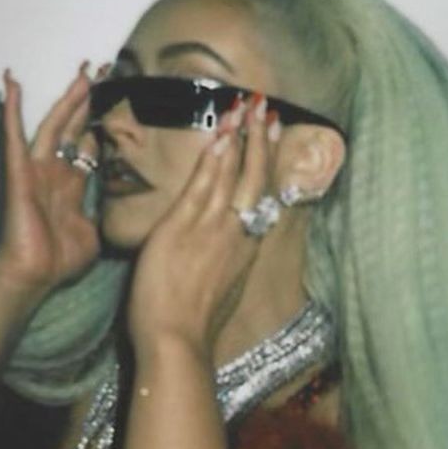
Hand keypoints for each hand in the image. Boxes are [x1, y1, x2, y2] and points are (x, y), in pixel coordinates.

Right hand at [0, 62, 108, 298]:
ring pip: (55, 124)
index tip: (125, 100)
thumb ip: (103, 214)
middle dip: (92, 99)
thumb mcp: (94, 233)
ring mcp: (37, 169)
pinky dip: (12, 111)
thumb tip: (120, 208)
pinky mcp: (19, 172)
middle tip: (108, 70)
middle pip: (77, 126)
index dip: (107, 121)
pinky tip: (12, 84)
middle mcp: (56, 170)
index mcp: (73, 183)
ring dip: (68, 97)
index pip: (94, 143)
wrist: (35, 275)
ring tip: (83, 71)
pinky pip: (13, 137)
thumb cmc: (59, 259)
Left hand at [127, 93, 279, 356]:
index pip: (261, 199)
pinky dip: (214, 158)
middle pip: (256, 179)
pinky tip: (221, 135)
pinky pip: (204, 185)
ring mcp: (213, 230)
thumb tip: (226, 261)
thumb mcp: (221, 295)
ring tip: (246, 106)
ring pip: (233, 175)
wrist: (176, 342)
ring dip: (240, 138)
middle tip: (267, 109)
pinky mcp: (184, 229)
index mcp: (244, 251)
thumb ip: (225, 269)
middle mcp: (236, 235)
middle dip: (262, 141)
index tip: (271, 139)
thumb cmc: (191, 329)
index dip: (268, 165)